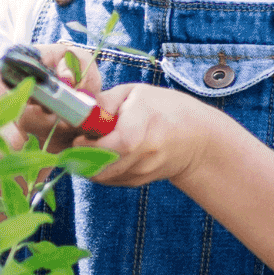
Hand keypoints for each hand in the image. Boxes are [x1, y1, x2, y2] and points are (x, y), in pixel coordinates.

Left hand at [72, 81, 214, 187]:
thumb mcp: (136, 93)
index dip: (94, 145)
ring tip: (88, 148)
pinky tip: (101, 156)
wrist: (196, 139)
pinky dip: (99, 170)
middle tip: (78, 144)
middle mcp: (147, 151)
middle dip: (82, 156)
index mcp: (146, 123)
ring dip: (87, 165)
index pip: (119, 143)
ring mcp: (144, 170)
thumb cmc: (163, 109)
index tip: (80, 138)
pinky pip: (110, 180)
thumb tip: (79, 110)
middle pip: (105, 165)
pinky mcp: (139, 181)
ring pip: (103, 176)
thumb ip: (105, 100)